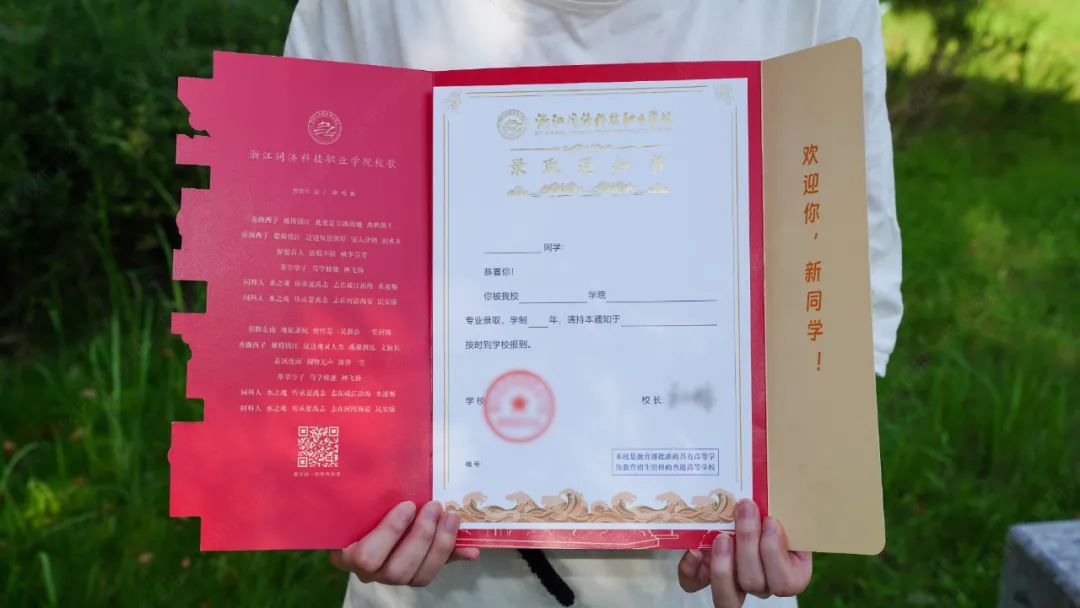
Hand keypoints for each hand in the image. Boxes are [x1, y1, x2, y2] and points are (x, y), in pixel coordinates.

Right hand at [330, 500, 479, 586]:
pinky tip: (470, 546)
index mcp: (348, 554)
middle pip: (396, 571)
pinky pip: (433, 571)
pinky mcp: (413, 575)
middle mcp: (368, 572)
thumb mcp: (363, 501)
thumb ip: (378, 497)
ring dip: (440, 545)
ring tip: (451, 517)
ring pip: (418, 577)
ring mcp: (391, 577)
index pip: (366, 557)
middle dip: (422, 537)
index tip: (408, 505)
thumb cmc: (359, 506)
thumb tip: (412, 493)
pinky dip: (454, 556)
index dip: (391, 533)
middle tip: (435, 506)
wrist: (362, 516)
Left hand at [678, 499, 811, 606]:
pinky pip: (695, 584)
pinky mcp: (705, 578)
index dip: (776, 554)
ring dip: (724, 563)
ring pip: (728, 595)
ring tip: (722, 536)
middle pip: (754, 583)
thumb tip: (779, 481)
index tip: (771, 521)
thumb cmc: (771, 511)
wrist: (746, 513)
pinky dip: (691, 570)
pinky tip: (694, 550)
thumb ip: (784, 507)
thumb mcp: (785, 510)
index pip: (787, 583)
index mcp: (788, 574)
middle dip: (748, 543)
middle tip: (745, 509)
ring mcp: (732, 584)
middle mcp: (761, 584)